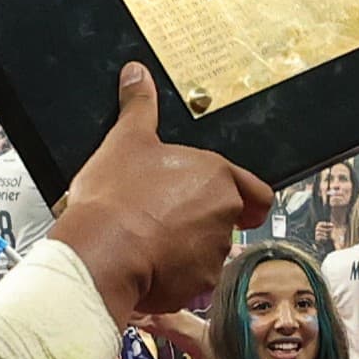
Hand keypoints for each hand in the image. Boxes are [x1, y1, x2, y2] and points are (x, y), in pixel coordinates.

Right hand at [50, 66, 272, 318]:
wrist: (102, 251)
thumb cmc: (116, 199)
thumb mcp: (125, 140)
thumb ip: (139, 106)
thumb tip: (137, 74)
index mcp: (215, 175)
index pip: (256, 191)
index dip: (247, 200)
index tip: (235, 205)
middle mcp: (224, 213)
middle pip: (227, 220)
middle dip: (201, 221)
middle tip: (164, 217)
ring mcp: (214, 251)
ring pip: (208, 251)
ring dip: (187, 248)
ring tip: (148, 239)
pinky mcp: (198, 283)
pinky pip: (192, 279)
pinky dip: (175, 275)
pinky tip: (147, 263)